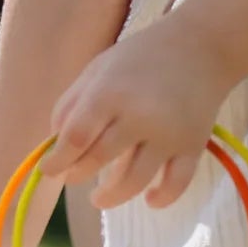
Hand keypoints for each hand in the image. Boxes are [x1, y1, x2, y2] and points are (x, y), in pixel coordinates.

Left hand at [49, 12, 234, 210]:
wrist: (200, 46)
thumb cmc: (140, 57)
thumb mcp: (97, 69)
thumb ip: (71, 104)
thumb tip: (55, 144)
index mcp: (109, 93)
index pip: (75, 138)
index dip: (57, 160)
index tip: (48, 170)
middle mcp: (138, 116)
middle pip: (99, 159)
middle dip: (77, 174)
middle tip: (72, 177)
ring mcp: (168, 134)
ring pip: (134, 180)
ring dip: (112, 197)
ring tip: (99, 198)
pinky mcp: (193, 146)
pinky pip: (177, 184)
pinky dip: (162, 198)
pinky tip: (150, 200)